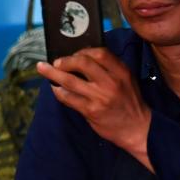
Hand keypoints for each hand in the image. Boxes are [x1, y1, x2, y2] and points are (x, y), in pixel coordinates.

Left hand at [37, 48, 152, 171]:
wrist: (137, 128)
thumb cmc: (129, 102)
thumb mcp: (126, 80)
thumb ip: (109, 68)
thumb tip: (81, 57)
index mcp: (121, 72)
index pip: (100, 53)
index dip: (82, 51)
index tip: (73, 54)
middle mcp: (111, 82)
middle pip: (82, 63)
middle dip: (65, 60)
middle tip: (55, 62)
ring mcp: (100, 97)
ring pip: (70, 80)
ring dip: (52, 74)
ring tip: (42, 68)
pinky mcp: (91, 111)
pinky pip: (69, 98)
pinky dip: (59, 92)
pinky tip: (55, 89)